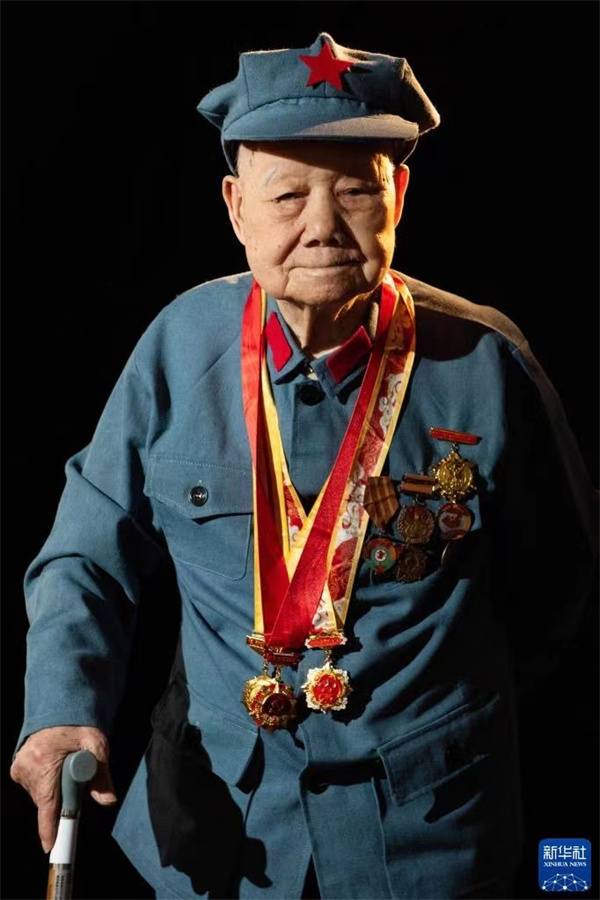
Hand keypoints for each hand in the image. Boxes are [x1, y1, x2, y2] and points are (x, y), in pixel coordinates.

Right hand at [10, 725, 116, 851]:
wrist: (58, 707)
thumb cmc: (78, 724)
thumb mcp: (96, 745)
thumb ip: (102, 774)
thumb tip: (108, 800)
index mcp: (45, 760)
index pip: (47, 802)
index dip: (49, 826)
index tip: (50, 845)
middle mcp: (27, 765)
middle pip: (46, 800)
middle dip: (62, 798)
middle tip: (76, 779)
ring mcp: (19, 767)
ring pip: (40, 795)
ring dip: (54, 789)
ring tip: (64, 767)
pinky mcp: (16, 768)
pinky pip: (33, 787)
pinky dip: (45, 783)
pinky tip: (53, 768)